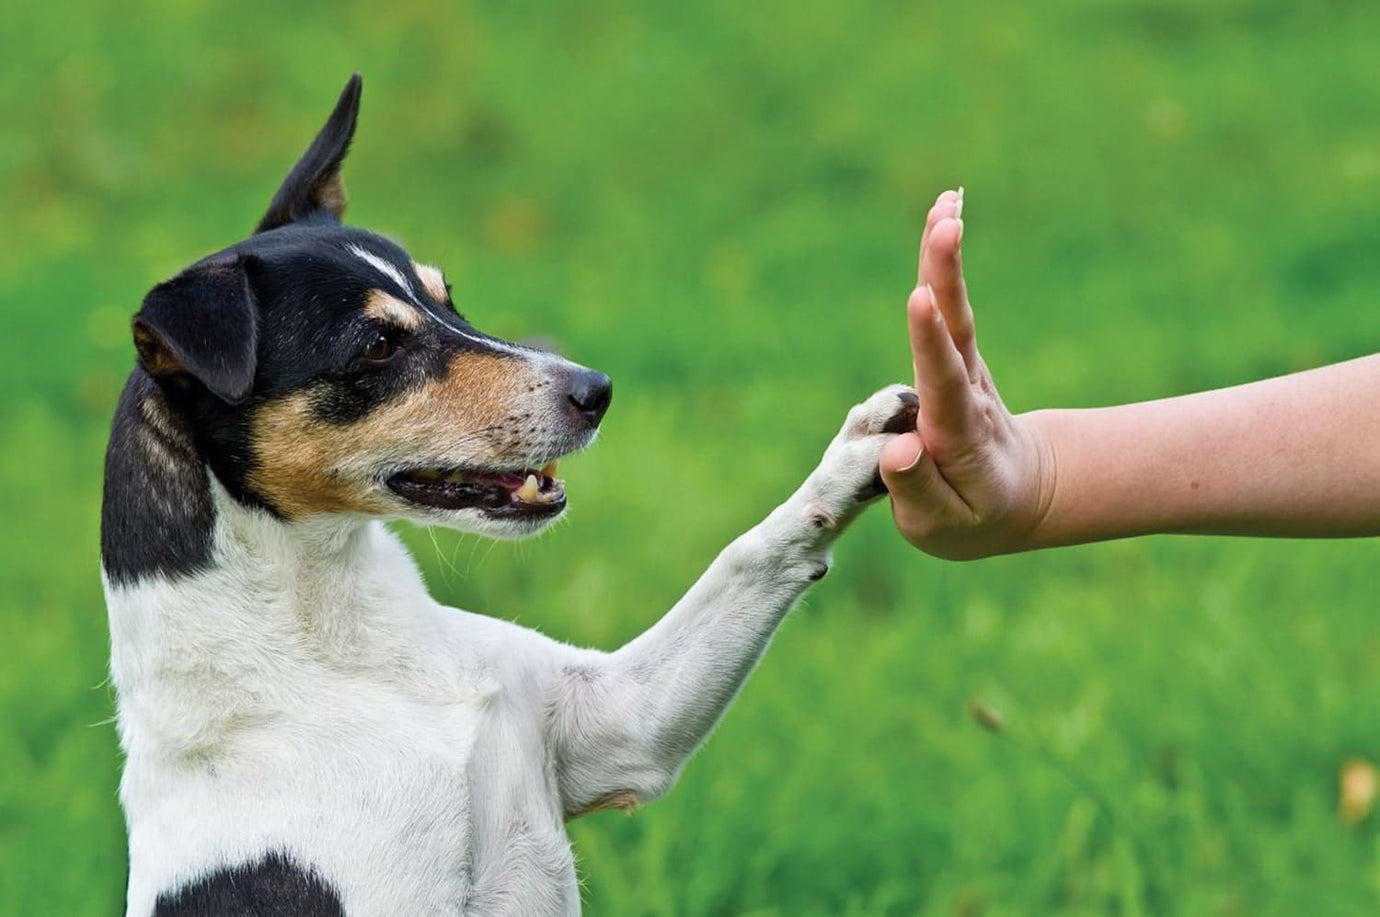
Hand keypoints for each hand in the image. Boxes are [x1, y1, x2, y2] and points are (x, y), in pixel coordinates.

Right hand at [878, 189, 1054, 558]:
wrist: (1020, 497)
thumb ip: (918, 490)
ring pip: (955, 310)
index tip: (921, 300)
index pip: (943, 384)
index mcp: (958, 435)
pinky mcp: (957, 356)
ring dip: (946, 257)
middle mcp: (966, 393)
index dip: (930, 343)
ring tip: (946, 203)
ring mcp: (965, 370)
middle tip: (945, 225)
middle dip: (947, 277)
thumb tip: (900, 449)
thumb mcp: (942, 527)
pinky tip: (943, 213)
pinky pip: (948, 305)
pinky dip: (943, 261)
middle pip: (957, 330)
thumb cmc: (972, 518)